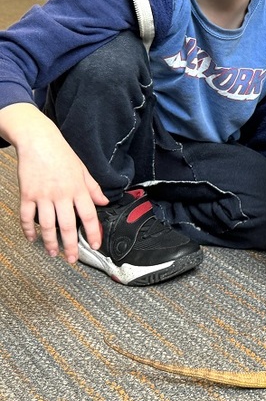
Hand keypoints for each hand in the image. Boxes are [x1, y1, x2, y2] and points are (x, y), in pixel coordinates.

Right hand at [2, 104, 107, 262]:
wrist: (39, 141)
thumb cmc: (62, 155)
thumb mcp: (84, 170)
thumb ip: (93, 188)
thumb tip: (103, 202)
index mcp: (78, 189)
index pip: (89, 216)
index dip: (93, 233)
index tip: (95, 245)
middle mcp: (62, 195)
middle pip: (67, 226)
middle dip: (71, 245)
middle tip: (72, 259)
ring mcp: (43, 196)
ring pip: (47, 225)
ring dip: (50, 242)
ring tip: (53, 253)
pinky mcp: (27, 194)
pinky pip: (27, 216)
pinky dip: (29, 229)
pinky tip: (32, 238)